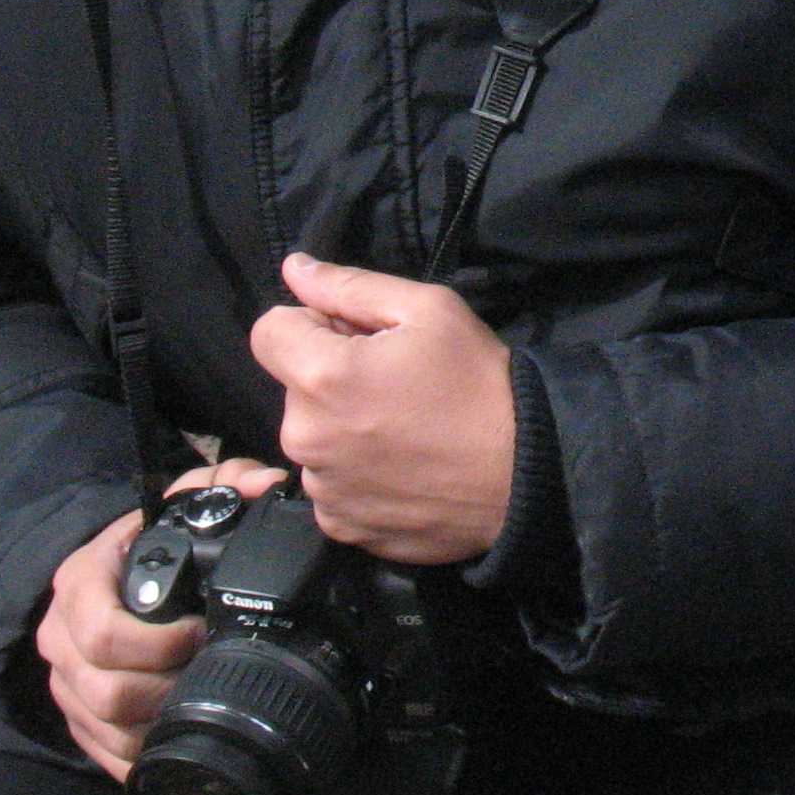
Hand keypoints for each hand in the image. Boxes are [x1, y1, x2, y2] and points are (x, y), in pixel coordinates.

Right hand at [37, 457, 284, 781]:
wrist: (111, 577)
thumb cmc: (151, 541)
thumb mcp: (183, 501)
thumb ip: (226, 483)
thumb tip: (267, 486)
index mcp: (80, 586)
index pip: (104, 633)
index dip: (160, 643)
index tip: (202, 630)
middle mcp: (61, 640)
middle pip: (106, 693)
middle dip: (167, 687)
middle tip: (207, 667)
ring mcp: (66, 686)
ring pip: (109, 730)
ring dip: (160, 721)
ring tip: (199, 694)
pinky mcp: (80, 723)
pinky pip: (110, 756)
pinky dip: (148, 752)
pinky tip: (181, 731)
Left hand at [249, 252, 515, 565]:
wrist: (525, 474)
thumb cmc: (479, 383)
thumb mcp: (430, 311)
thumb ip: (351, 287)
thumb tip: (294, 268)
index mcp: (321, 376)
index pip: (268, 331)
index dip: (313, 324)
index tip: (357, 336)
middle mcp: (304, 437)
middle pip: (294, 386)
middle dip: (331, 376)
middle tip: (395, 383)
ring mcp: (320, 488)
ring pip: (313, 437)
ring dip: (341, 426)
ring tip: (403, 429)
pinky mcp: (339, 526)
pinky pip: (330, 484)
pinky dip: (355, 473)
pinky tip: (401, 467)